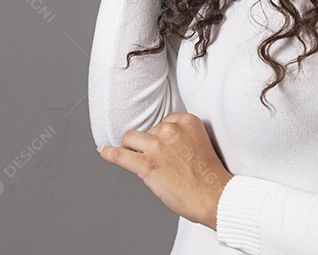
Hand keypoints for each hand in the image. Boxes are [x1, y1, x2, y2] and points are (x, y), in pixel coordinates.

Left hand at [98, 112, 233, 230]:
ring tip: (146, 164)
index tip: (168, 151)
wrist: (214, 197)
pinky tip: (103, 151)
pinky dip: (109, 153)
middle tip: (167, 165)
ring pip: (131, 139)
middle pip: (147, 130)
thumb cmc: (208, 175)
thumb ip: (178, 136)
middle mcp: (171, 129)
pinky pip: (120, 155)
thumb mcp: (197, 143)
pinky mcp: (147, 164)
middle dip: (151, 146)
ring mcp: (158, 145)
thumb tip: (150, 141)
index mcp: (187, 120)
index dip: (163, 139)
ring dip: (134, 150)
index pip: (163, 122)